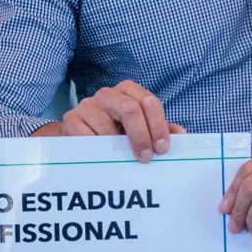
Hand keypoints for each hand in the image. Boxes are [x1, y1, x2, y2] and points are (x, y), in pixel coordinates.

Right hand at [52, 81, 182, 160]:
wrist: (77, 137)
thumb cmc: (114, 133)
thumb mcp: (138, 130)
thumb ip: (159, 131)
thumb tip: (180, 133)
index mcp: (128, 91)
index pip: (148, 101)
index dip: (158, 125)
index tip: (162, 148)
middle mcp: (107, 94)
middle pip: (130, 108)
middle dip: (141, 136)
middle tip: (146, 157)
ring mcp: (87, 105)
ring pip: (108, 127)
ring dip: (118, 148)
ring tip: (122, 159)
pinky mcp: (71, 119)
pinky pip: (88, 138)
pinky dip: (98, 150)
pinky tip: (102, 157)